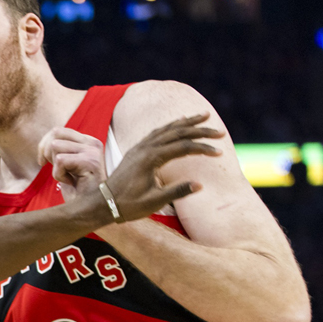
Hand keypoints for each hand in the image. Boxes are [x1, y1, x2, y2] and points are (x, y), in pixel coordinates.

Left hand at [38, 127, 105, 202]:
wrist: (90, 210)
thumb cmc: (78, 191)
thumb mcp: (67, 165)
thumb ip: (61, 150)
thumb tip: (45, 142)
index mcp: (87, 141)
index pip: (58, 130)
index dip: (44, 144)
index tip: (43, 162)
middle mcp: (92, 143)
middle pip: (55, 134)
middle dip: (46, 153)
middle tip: (55, 170)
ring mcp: (92, 151)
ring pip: (55, 146)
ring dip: (54, 166)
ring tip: (67, 177)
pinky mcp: (90, 161)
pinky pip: (60, 161)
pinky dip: (59, 175)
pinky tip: (70, 182)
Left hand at [96, 112, 223, 222]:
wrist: (103, 203)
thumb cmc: (128, 205)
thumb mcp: (154, 202)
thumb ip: (176, 192)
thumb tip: (200, 185)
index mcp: (151, 158)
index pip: (184, 147)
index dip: (203, 148)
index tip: (220, 152)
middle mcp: (145, 148)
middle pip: (177, 133)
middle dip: (200, 130)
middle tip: (219, 131)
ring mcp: (139, 148)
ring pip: (167, 129)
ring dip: (186, 122)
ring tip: (203, 116)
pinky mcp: (136, 151)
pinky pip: (156, 133)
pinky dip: (170, 127)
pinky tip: (178, 124)